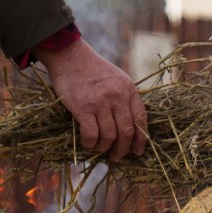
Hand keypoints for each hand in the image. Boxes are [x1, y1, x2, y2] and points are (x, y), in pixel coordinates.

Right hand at [35, 39, 146, 161]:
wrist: (70, 56)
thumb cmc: (92, 69)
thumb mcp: (117, 78)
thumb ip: (124, 97)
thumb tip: (128, 126)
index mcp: (128, 89)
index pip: (141, 119)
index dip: (141, 139)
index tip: (138, 151)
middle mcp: (117, 96)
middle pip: (126, 131)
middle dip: (122, 149)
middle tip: (116, 157)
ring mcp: (100, 102)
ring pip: (110, 136)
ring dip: (104, 147)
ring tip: (99, 149)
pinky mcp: (83, 107)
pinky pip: (92, 134)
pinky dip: (90, 143)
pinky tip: (87, 143)